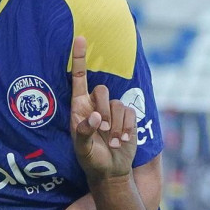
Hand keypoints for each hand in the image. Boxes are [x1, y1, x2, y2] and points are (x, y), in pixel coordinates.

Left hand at [71, 40, 135, 180]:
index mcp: (79, 107)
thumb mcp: (82, 150)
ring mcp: (113, 110)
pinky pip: (130, 113)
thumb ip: (84, 132)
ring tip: (111, 142)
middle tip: (102, 130)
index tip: (80, 38)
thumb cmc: (90, 159)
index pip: (79, 77)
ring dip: (115, 126)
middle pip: (102, 90)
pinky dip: (126, 129)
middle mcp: (96, 104)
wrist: (111, 171)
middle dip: (104, 110)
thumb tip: (96, 116)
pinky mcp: (128, 117)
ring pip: (118, 103)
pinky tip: (121, 141)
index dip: (79, 58)